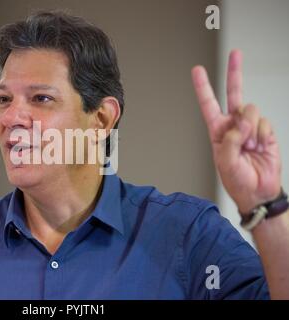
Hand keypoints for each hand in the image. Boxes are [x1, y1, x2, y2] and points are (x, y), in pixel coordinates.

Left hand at [191, 49, 281, 214]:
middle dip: (234, 72)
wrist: (259, 191)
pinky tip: (260, 147)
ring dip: (249, 127)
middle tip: (235, 53)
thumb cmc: (237, 180)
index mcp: (218, 131)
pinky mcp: (266, 131)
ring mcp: (251, 127)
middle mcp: (234, 125)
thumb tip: (242, 123)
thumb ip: (230, 140)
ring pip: (250, 109)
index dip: (203, 87)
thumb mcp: (224, 162)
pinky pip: (264, 122)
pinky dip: (262, 135)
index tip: (197, 70)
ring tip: (249, 145)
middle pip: (233, 94)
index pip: (209, 105)